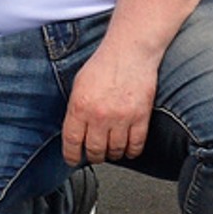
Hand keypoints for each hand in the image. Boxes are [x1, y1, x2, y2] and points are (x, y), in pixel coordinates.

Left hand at [63, 39, 160, 165]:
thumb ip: (76, 109)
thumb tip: (75, 132)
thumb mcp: (78, 86)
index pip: (72, 141)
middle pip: (95, 150)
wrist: (129, 53)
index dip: (71, 155)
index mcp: (80, 106)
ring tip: (110, 151)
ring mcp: (122, 118)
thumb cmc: (103, 65)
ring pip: (116, 151)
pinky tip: (128, 149)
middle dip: (93, 156)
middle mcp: (99, 115)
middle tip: (94, 155)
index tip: (72, 160)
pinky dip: (131, 151)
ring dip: (113, 154)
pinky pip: (136, 145)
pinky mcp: (141, 118)